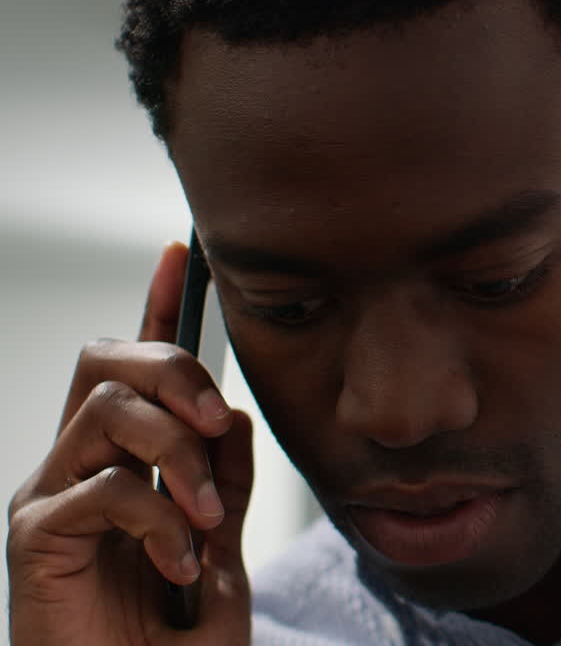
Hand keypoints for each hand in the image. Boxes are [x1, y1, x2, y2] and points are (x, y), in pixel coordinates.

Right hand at [7, 241, 254, 645]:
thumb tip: (227, 411)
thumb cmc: (174, 643)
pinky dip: (161, 520)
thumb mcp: (221, 548)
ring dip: (180, 460)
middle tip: (215, 425)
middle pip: (106, 357)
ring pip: (112, 411)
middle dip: (176, 372)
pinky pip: (107, 485)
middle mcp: (75, 466)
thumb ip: (221, 479)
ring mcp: (50, 498)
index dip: (157, 306)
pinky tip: (180, 566)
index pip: (132, 367)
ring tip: (206, 526)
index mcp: (122, 461)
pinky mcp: (34, 539)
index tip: (182, 253)